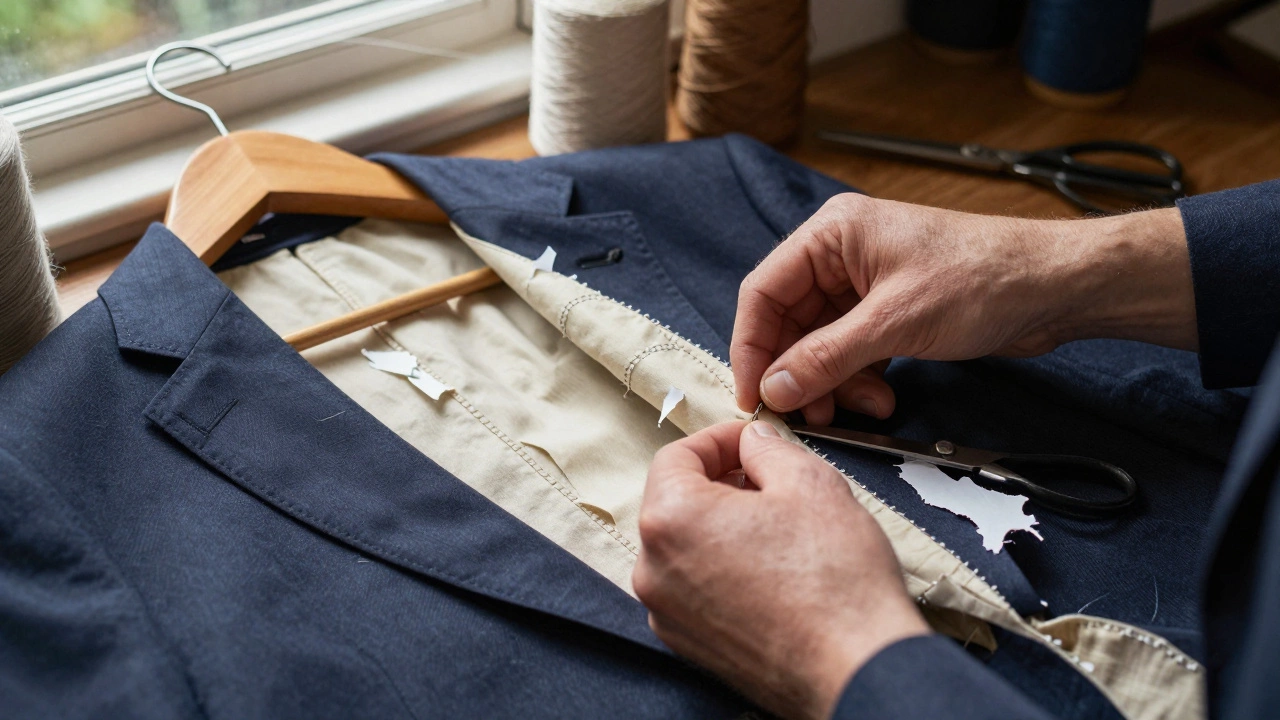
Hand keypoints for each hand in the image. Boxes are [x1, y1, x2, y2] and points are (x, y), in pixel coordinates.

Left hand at [633, 421, 928, 719]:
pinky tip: (770, 568)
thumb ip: (768, 450)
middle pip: (674, 502)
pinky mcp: (688, 643)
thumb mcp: (810, 483)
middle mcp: (654, 568)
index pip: (675, 457)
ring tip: (775, 525)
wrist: (855, 668)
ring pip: (684, 547)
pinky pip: (694, 588)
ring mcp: (667, 612)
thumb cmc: (834, 581)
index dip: (718, 440)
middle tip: (767, 478)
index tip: (749, 442)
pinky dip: (721, 567)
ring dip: (720, 525)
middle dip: (719, 482)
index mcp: (671, 518)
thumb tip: (754, 442)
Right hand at [731, 193, 1194, 422]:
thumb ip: (826, 357)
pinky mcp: (891, 311)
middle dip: (797, 372)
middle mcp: (842, 254)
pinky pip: (851, 350)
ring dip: (831, 382)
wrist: (1055, 287)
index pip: (763, 292)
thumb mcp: (895, 322)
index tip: (754, 396)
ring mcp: (866, 284)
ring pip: (820, 343)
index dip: (752, 348)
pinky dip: (857, 378)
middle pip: (790, 322)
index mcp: (832, 234)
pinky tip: (880, 398)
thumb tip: (775, 390)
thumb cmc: (984, 279)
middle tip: (804, 416)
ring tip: (857, 409)